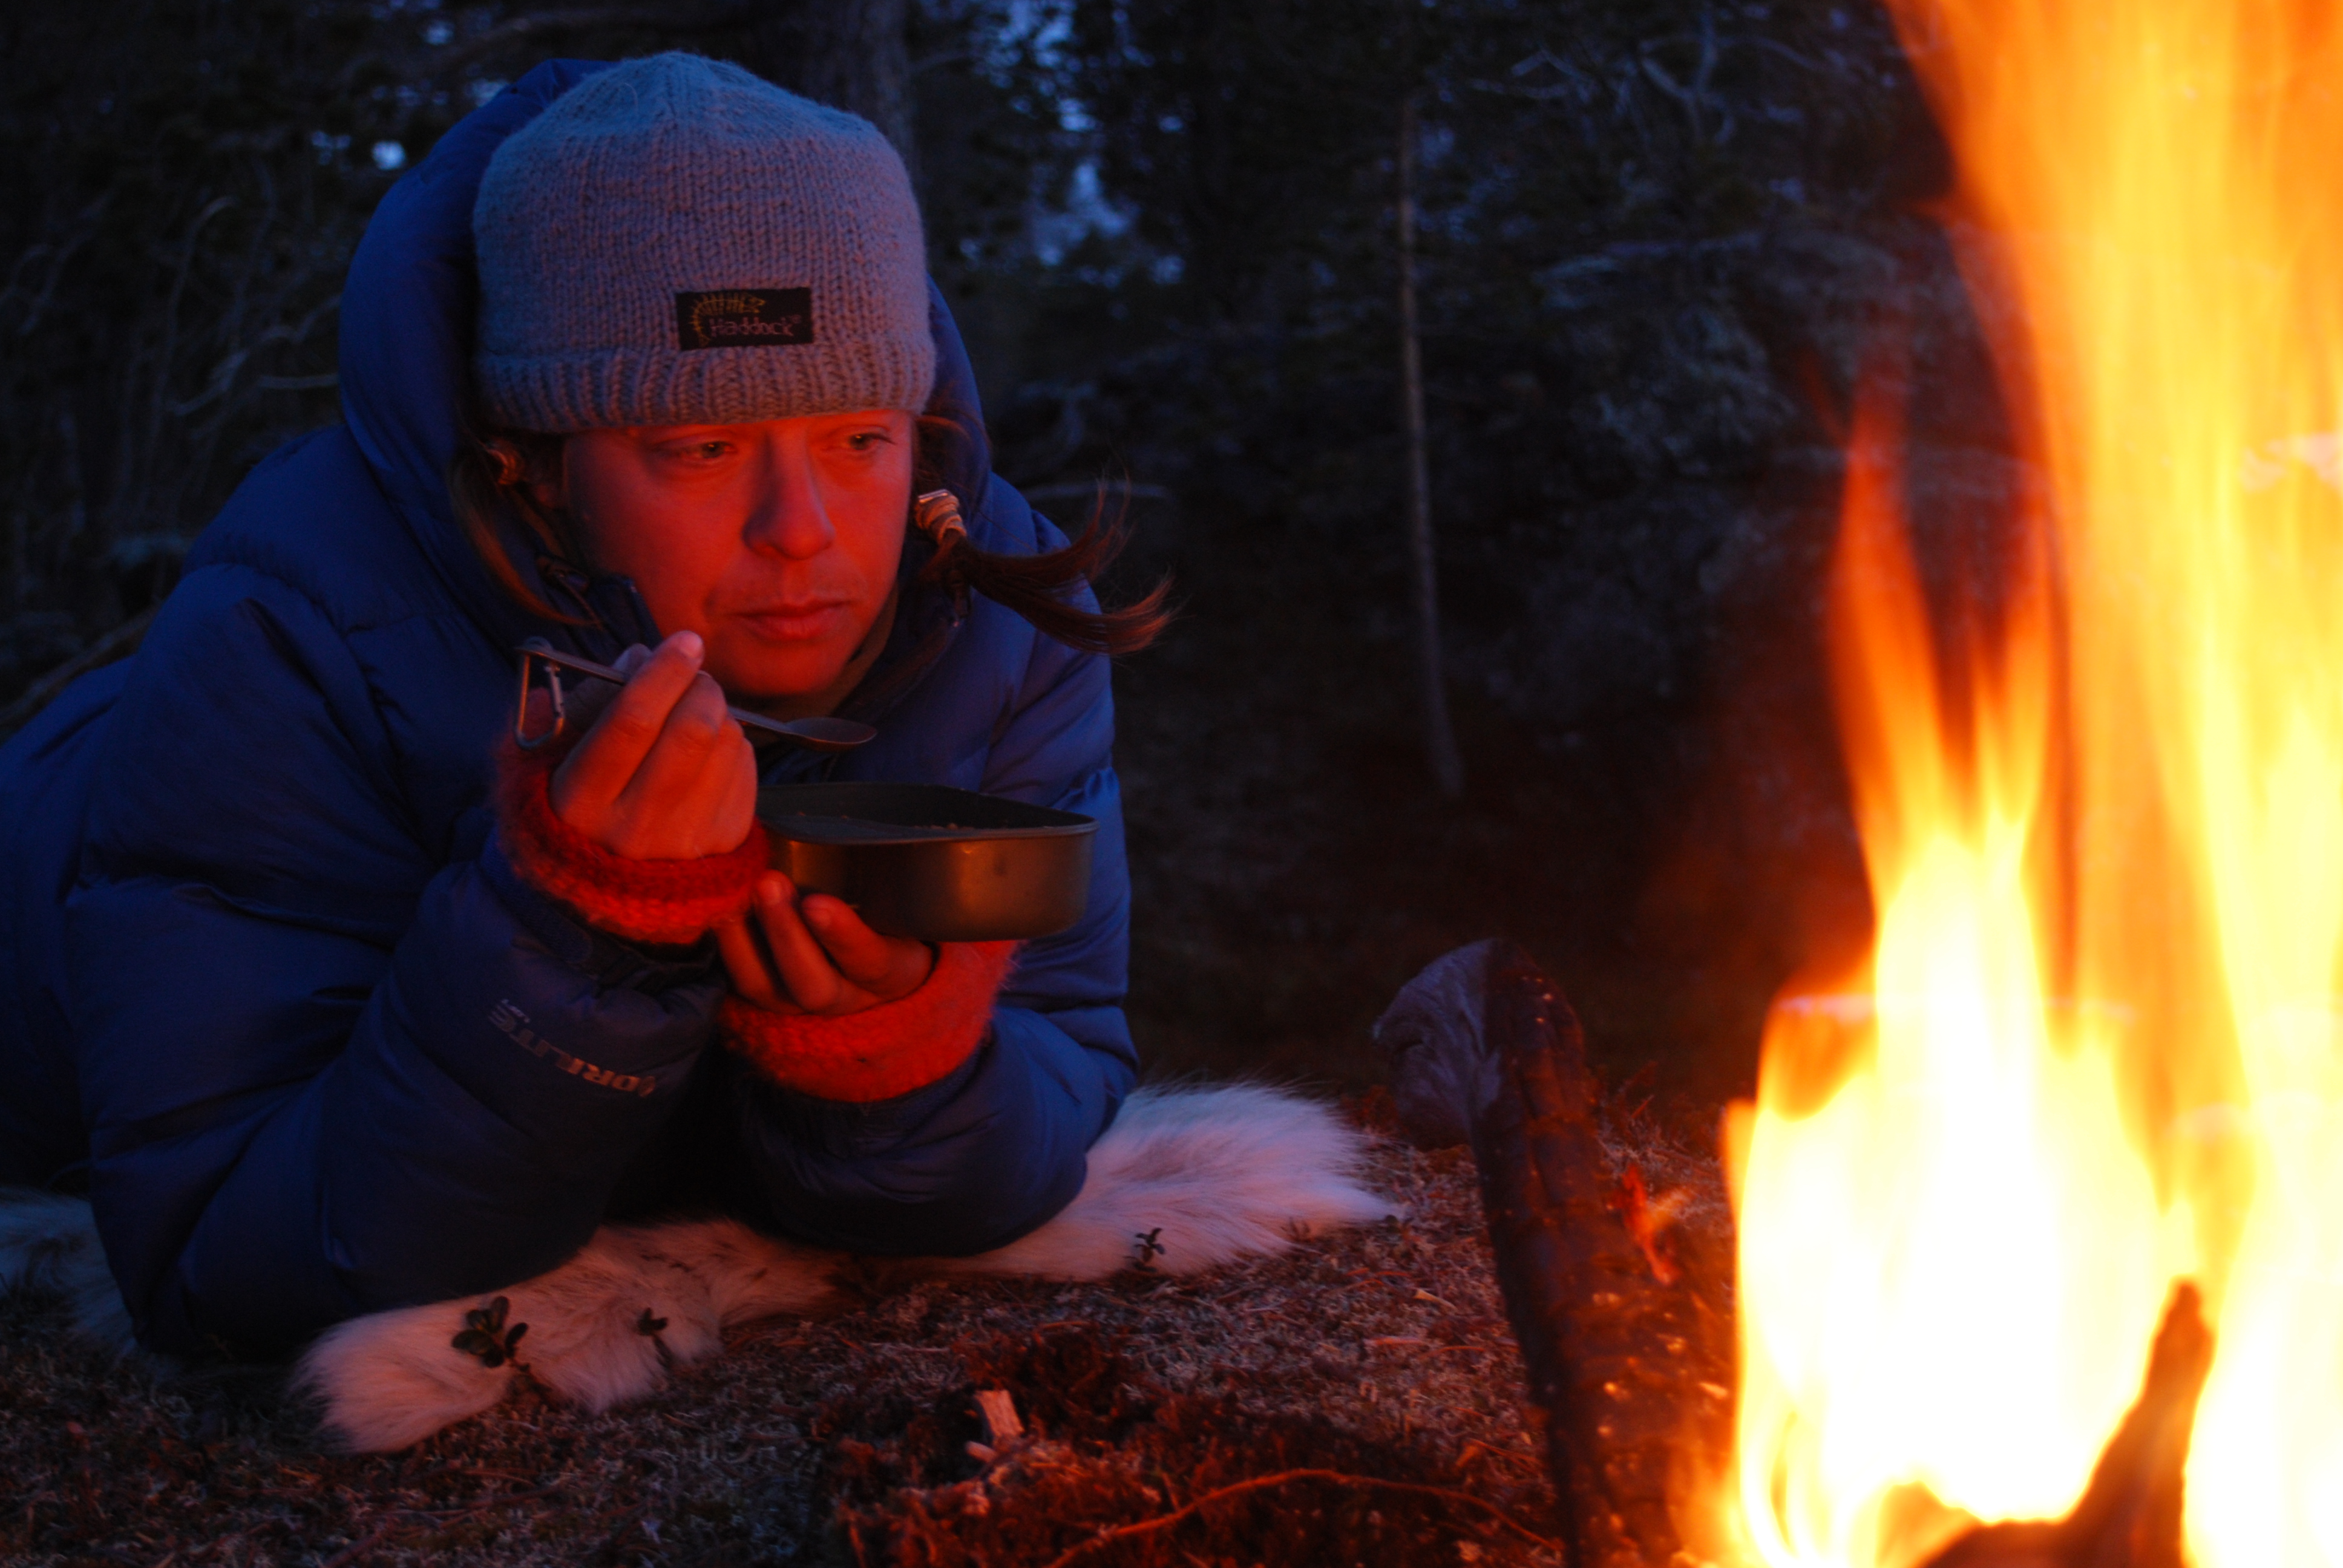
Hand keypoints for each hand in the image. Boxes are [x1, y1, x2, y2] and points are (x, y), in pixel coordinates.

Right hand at [545, 632, 757, 859]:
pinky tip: (710, 751)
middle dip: (701, 687)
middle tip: (696, 675)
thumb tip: (640, 656)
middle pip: (691, 733)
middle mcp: (635, 829)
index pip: (633, 721)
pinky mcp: (724, 845)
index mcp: (581, 802)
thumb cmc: (576, 807)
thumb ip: (588, 702)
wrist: (606, 887)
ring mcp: (685, 843)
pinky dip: (734, 744)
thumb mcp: (555, 758)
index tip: (683, 641)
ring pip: (726, 746)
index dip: (663, 672)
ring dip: (720, 714)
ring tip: (697, 716)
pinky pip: (746, 768)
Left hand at [716, 872, 935, 1015]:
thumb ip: (877, 875)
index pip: (871, 961)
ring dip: (742, 939)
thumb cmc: (884, 910)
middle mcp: (843, 996)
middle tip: (768, 882)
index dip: (843, 936)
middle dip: (785, 934)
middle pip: (813, 986)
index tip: (816, 903)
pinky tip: (711, 905)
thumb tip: (847, 824)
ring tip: (731, 893)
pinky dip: (721, 942)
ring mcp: (796, 1001)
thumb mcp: (895, 898)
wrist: (863, 953)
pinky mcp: (759, 994)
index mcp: (889, 972)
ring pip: (764, 987)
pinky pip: (734, 977)